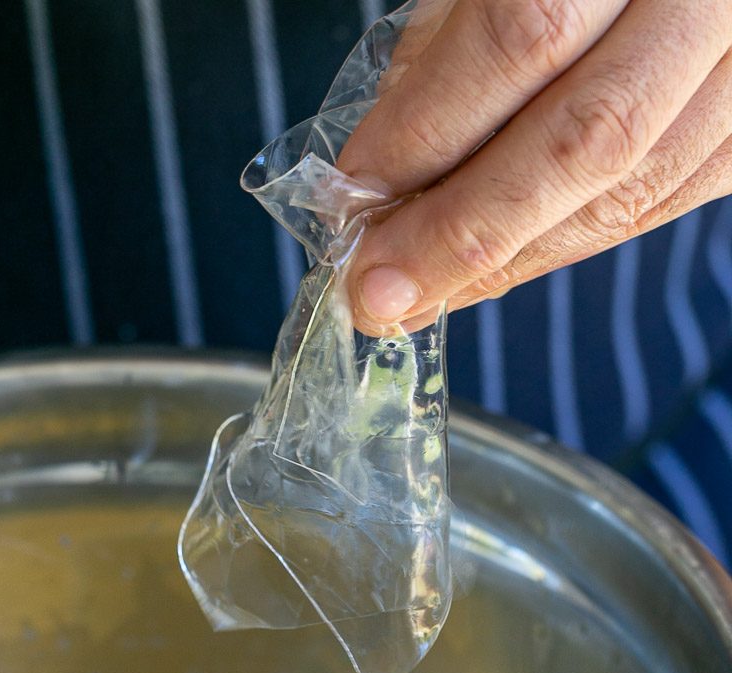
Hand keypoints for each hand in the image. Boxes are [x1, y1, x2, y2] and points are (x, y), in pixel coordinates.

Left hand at [338, 0, 731, 331]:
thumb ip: (451, 49)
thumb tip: (385, 174)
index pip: (525, 33)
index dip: (428, 131)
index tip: (354, 198)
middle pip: (588, 135)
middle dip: (463, 231)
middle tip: (379, 290)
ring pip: (633, 189)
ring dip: (512, 257)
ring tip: (425, 289)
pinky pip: (666, 201)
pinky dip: (570, 241)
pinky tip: (502, 261)